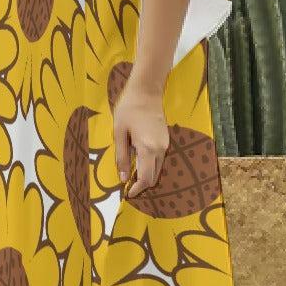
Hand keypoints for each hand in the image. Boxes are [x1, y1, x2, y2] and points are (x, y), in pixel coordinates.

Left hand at [113, 79, 170, 197]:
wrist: (146, 91)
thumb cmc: (129, 109)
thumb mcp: (119, 133)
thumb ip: (122, 157)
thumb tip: (123, 178)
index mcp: (148, 148)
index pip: (146, 178)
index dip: (137, 189)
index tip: (127, 194)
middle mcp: (160, 149)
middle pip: (154, 177)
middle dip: (141, 185)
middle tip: (127, 187)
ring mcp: (165, 145)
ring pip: (158, 169)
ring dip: (146, 176)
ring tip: (131, 176)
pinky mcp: (166, 140)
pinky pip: (159, 160)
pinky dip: (150, 167)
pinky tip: (138, 163)